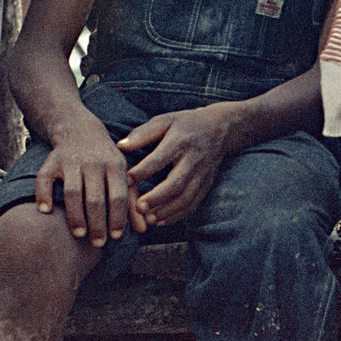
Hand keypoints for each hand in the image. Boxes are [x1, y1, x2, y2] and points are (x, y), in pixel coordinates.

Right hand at [34, 117, 142, 247]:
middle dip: (97, 224)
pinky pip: (44, 179)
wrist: (80, 129)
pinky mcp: (52, 160)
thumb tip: (143, 230)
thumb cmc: (106, 159)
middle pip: (95, 198)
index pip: (118, 196)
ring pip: (72, 193)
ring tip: (79, 234)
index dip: (117, 218)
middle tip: (98, 243)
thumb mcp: (122, 173)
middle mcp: (93, 163)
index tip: (116, 236)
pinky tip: (45, 211)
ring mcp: (71, 161)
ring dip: (75, 216)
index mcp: (115, 166)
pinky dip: (43, 194)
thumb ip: (132, 201)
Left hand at [119, 103, 244, 227]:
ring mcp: (202, 174)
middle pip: (176, 183)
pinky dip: (177, 215)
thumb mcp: (165, 120)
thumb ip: (142, 134)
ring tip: (148, 219)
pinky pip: (193, 203)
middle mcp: (193, 159)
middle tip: (138, 207)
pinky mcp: (207, 184)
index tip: (126, 181)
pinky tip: (161, 220)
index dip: (143, 171)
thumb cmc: (185, 124)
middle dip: (156, 198)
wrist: (220, 128)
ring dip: (167, 211)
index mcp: (180, 140)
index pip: (160, 159)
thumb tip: (120, 147)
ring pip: (186, 197)